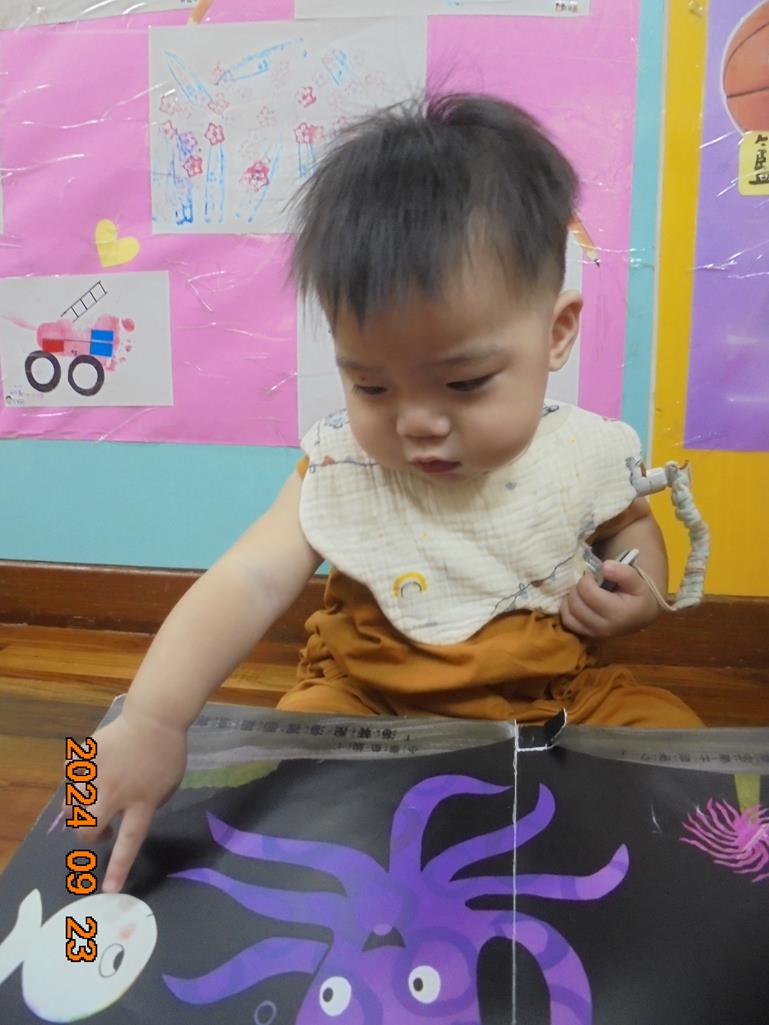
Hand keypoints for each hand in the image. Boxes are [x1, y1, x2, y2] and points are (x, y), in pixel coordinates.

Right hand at [63, 709, 186, 892]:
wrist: (155, 716)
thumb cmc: (168, 752)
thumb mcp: (167, 786)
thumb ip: (147, 805)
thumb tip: (127, 816)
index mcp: (141, 803)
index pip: (130, 842)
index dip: (118, 867)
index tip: (108, 889)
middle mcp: (116, 793)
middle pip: (88, 827)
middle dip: (88, 837)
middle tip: (99, 830)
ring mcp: (97, 774)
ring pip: (71, 805)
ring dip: (79, 809)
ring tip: (95, 798)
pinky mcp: (84, 758)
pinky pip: (70, 777)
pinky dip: (76, 779)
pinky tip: (92, 771)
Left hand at [560, 560, 658, 638]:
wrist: (642, 615)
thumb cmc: (638, 596)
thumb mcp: (637, 581)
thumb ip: (624, 573)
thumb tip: (605, 567)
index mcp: (618, 613)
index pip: (588, 592)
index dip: (587, 579)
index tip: (594, 576)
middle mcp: (604, 627)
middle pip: (576, 604)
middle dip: (577, 588)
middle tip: (587, 583)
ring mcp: (594, 634)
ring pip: (568, 615)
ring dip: (570, 599)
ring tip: (582, 592)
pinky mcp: (587, 635)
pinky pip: (568, 623)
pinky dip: (567, 610)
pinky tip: (576, 601)